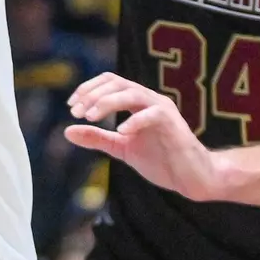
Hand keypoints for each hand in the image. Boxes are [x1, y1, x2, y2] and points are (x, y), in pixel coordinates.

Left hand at [65, 73, 225, 201]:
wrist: (192, 178)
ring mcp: (162, 110)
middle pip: (117, 82)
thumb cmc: (162, 160)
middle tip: (77, 112)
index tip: (71, 107)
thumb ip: (97, 138)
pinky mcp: (173, 124)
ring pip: (132, 93)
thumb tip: (67, 131)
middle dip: (92, 94)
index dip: (87, 89)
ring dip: (107, 102)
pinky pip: (152, 114)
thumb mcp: (122, 148)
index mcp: (137, 103)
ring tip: (90, 117)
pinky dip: (134, 120)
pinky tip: (120, 131)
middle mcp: (149, 100)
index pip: (109, 81)